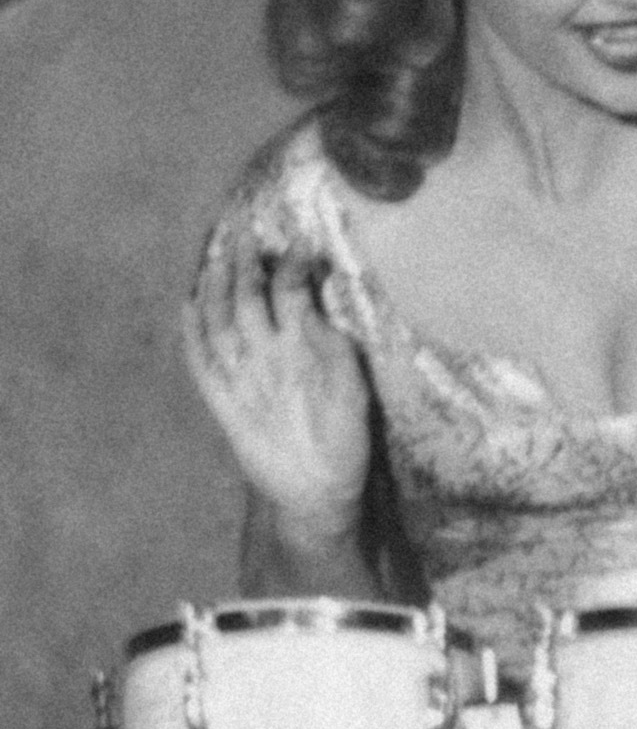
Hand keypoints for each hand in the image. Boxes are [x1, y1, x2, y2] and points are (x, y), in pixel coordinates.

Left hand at [182, 219, 372, 535]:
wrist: (310, 494)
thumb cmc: (342, 446)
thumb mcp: (356, 394)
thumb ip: (337, 348)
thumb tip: (318, 306)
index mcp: (302, 354)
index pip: (291, 294)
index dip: (294, 266)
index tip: (300, 248)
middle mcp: (263, 359)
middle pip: (246, 297)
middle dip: (244, 262)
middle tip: (243, 234)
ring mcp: (236, 378)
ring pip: (216, 318)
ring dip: (214, 284)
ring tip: (216, 256)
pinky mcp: (218, 399)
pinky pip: (196, 356)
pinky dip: (189, 326)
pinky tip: (188, 303)